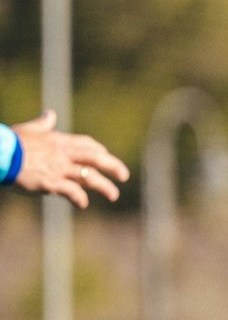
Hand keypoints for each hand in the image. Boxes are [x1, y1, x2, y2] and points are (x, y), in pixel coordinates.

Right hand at [9, 110, 129, 207]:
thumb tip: (49, 114)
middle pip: (95, 158)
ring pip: (89, 177)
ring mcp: (59, 169)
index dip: (99, 151)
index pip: (87, 144)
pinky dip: (80, 198)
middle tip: (124, 176)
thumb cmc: (11, 142)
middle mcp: (63, 154)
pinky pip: (72, 191)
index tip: (106, 155)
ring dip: (104, 186)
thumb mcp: (30, 130)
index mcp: (59, 141)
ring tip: (114, 195)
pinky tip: (83, 204)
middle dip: (113, 166)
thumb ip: (43, 124)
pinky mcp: (51, 183)